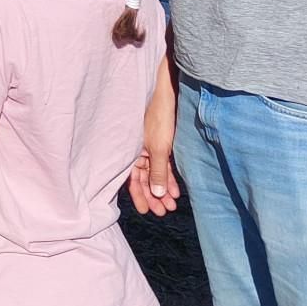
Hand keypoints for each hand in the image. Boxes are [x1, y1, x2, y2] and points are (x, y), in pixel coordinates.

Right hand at [127, 81, 180, 215]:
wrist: (166, 93)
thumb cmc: (158, 118)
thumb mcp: (159, 148)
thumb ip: (158, 172)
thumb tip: (157, 195)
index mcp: (131, 151)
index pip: (132, 179)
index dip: (140, 195)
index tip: (147, 211)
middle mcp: (138, 151)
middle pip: (143, 178)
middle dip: (153, 196)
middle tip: (163, 211)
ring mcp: (149, 147)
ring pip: (154, 173)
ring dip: (163, 189)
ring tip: (171, 204)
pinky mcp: (161, 144)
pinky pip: (163, 165)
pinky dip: (169, 178)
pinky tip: (175, 190)